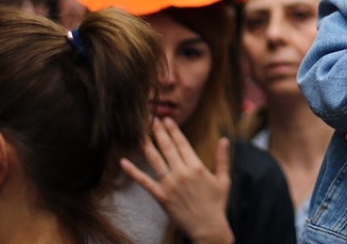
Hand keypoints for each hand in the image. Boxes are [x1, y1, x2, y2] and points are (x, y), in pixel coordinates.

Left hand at [120, 117, 233, 243]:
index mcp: (197, 167)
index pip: (182, 144)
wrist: (207, 227)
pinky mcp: (161, 196)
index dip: (173, 130)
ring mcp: (169, 184)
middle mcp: (181, 173)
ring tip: (139, 133)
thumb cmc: (216, 204)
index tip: (167, 120)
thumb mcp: (224, 180)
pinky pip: (144, 181)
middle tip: (151, 119)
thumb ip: (222, 158)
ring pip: (155, 160)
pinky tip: (123, 162)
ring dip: (146, 145)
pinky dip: (132, 171)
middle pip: (167, 148)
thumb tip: (223, 139)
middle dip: (158, 132)